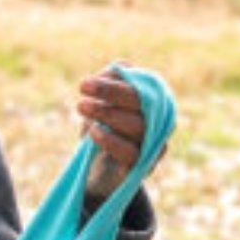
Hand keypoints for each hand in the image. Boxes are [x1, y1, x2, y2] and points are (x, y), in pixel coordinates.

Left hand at [76, 64, 160, 200]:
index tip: (83, 84)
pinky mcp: (143, 167)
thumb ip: (110, 80)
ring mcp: (153, 145)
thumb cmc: (102, 130)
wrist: (96, 172)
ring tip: (81, 107)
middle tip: (81, 89)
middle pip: (142, 102)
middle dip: (110, 92)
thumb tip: (119, 67)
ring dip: (107, 113)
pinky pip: (132, 153)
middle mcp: (159, 121)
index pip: (140, 85)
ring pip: (138, 125)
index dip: (112, 83)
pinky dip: (111, 140)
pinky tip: (93, 132)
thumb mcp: (101, 102)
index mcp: (153, 101)